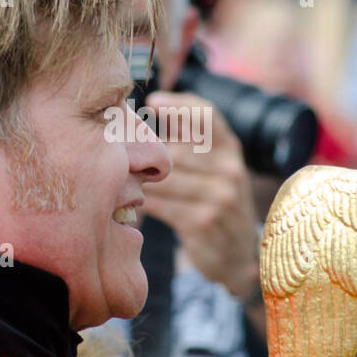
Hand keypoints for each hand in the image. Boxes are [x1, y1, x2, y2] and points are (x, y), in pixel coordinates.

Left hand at [140, 91, 260, 299]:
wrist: (239, 254)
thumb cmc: (217, 201)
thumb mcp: (216, 168)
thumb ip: (192, 140)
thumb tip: (156, 104)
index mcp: (231, 149)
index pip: (208, 116)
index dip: (180, 105)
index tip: (153, 101)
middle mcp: (230, 170)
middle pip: (177, 151)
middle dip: (146, 151)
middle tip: (118, 146)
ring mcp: (219, 198)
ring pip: (166, 179)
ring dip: (140, 178)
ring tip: (120, 174)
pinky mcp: (202, 223)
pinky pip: (162, 205)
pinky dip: (143, 201)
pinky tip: (130, 200)